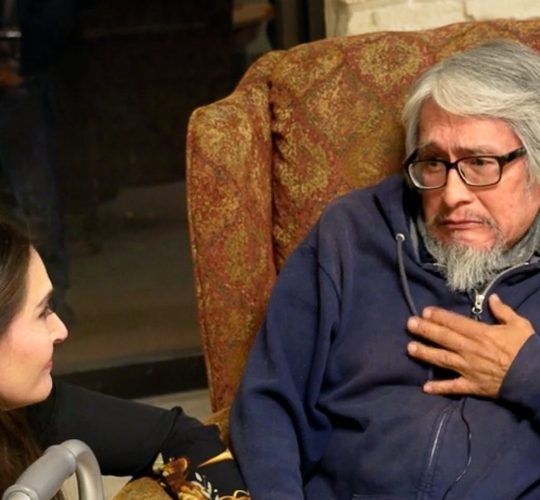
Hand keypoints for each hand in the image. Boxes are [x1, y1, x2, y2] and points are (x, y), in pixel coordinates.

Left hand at [406, 294, 533, 397]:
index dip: (439, 316)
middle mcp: (470, 350)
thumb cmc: (527, 349)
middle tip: (409, 324)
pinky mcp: (473, 385)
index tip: (425, 311)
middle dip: (425, 330)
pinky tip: (424, 387)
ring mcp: (469, 369)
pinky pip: (454, 387)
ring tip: (409, 348)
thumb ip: (503, 311)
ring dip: (425, 354)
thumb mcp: (519, 325)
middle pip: (444, 338)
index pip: (455, 323)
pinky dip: (439, 388)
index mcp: (481, 334)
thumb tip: (493, 298)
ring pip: (443, 359)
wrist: (536, 377)